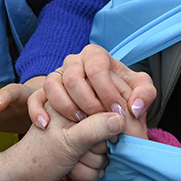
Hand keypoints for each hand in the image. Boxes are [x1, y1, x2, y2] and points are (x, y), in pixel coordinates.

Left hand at [0, 102, 122, 180]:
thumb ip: (94, 128)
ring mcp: (83, 133)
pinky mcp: (84, 149)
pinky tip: (76, 170)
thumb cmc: (38, 157)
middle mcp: (80, 113)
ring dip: (93, 163)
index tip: (93, 139)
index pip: (107, 107)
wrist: (22, 179)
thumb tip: (120, 119)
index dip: (105, 126)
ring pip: (107, 149)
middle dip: (96, 150)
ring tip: (73, 163)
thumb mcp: (67, 142)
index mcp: (74, 101)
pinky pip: (101, 160)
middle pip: (110, 131)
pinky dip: (91, 170)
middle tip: (78, 154)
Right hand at [27, 44, 155, 130]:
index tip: (118, 113)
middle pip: (73, 76)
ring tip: (79, 122)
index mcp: (96, 56)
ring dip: (64, 104)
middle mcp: (74, 62)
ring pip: (52, 84)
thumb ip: (145, 94)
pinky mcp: (44, 93)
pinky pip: (35, 98)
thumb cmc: (121, 100)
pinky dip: (37, 110)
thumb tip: (134, 106)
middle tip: (99, 120)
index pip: (97, 68)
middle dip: (87, 101)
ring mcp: (57, 77)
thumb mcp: (138, 95)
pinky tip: (46, 124)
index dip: (108, 91)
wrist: (103, 116)